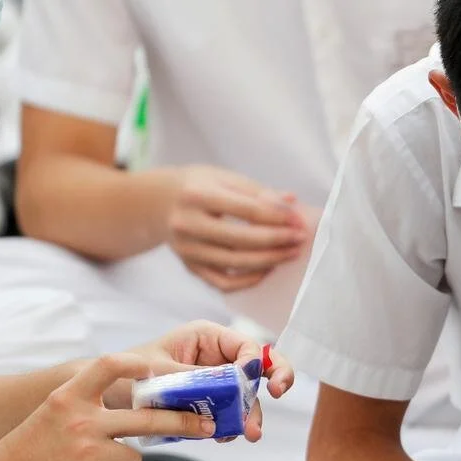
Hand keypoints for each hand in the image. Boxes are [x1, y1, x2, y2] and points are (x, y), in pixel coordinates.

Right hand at [0, 354, 214, 460]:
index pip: (108, 365)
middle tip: (208, 425)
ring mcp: (86, 449)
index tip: (160, 366)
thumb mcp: (55, 412)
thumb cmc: (30, 449)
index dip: (138, 364)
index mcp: (70, 396)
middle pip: (149, 416)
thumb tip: (142, 407)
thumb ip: (91, 404)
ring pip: (134, 457)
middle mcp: (81, 418)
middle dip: (184, 422)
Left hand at [103, 320, 294, 442]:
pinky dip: (231, 425)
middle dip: (272, 382)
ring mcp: (215, 382)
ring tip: (247, 433)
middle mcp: (216, 357)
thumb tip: (227, 385)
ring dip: (251, 413)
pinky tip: (222, 435)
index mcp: (207, 337)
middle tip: (280, 394)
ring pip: (246, 395)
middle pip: (257, 368)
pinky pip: (230, 413)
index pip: (245, 345)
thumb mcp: (159, 372)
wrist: (102, 402)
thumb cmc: (124, 374)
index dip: (257, 361)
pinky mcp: (209, 404)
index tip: (260, 379)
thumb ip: (195, 377)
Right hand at [166, 165, 308, 291]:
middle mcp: (187, 224)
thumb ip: (258, 191)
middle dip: (277, 241)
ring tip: (291, 253)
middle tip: (300, 239)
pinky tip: (268, 269)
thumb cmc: (200, 187)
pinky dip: (248, 280)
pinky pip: (223, 283)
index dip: (278, 217)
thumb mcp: (225, 178)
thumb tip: (290, 202)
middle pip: (241, 240)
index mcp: (198, 195)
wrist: (159, 203)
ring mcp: (187, 250)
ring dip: (269, 261)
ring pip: (234, 263)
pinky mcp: (190, 267)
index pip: (247, 210)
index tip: (299, 220)